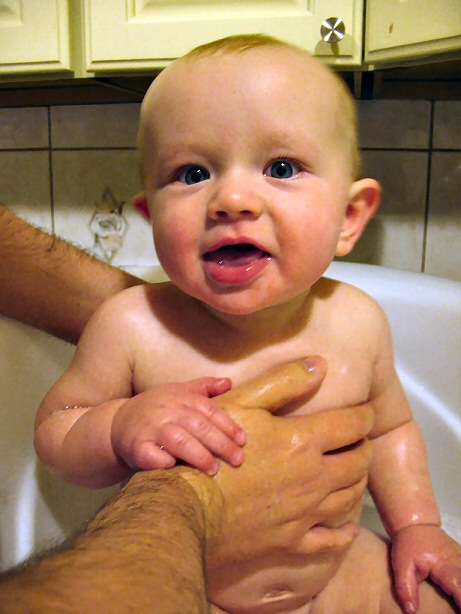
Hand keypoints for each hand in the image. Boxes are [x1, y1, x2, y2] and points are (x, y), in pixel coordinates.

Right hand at [111, 377, 245, 474]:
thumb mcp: (177, 392)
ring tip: (214, 468)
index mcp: (179, 397)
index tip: (243, 440)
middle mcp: (166, 411)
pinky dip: (166, 463)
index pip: (208, 409)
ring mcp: (150, 429)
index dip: (227, 425)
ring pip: (179, 441)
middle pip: (198, 426)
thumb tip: (229, 383)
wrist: (117, 422)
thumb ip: (204, 387)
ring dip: (199, 455)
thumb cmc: (155, 408)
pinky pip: (154, 457)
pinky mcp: (137, 447)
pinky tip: (178, 470)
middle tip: (237, 459)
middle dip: (220, 443)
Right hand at [179, 357, 373, 567]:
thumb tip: (320, 365)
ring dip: (359, 482)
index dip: (364, 416)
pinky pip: (331, 540)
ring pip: (349, 497)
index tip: (365, 413)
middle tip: (361, 441)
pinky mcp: (292, 541)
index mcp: (304, 441)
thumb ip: (284, 381)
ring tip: (356, 472)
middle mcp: (314, 478)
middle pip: (358, 462)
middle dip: (365, 448)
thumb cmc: (212, 449)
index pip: (352, 425)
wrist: (189, 507)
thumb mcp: (243, 402)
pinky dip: (344, 533)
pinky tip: (347, 528)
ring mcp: (305, 513)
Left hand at [392, 524, 460, 612]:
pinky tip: (457, 594)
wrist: (415, 523)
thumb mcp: (401, 565)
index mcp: (446, 568)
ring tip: (456, 604)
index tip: (459, 612)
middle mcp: (460, 565)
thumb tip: (410, 611)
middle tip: (456, 610)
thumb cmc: (408, 544)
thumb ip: (405, 588)